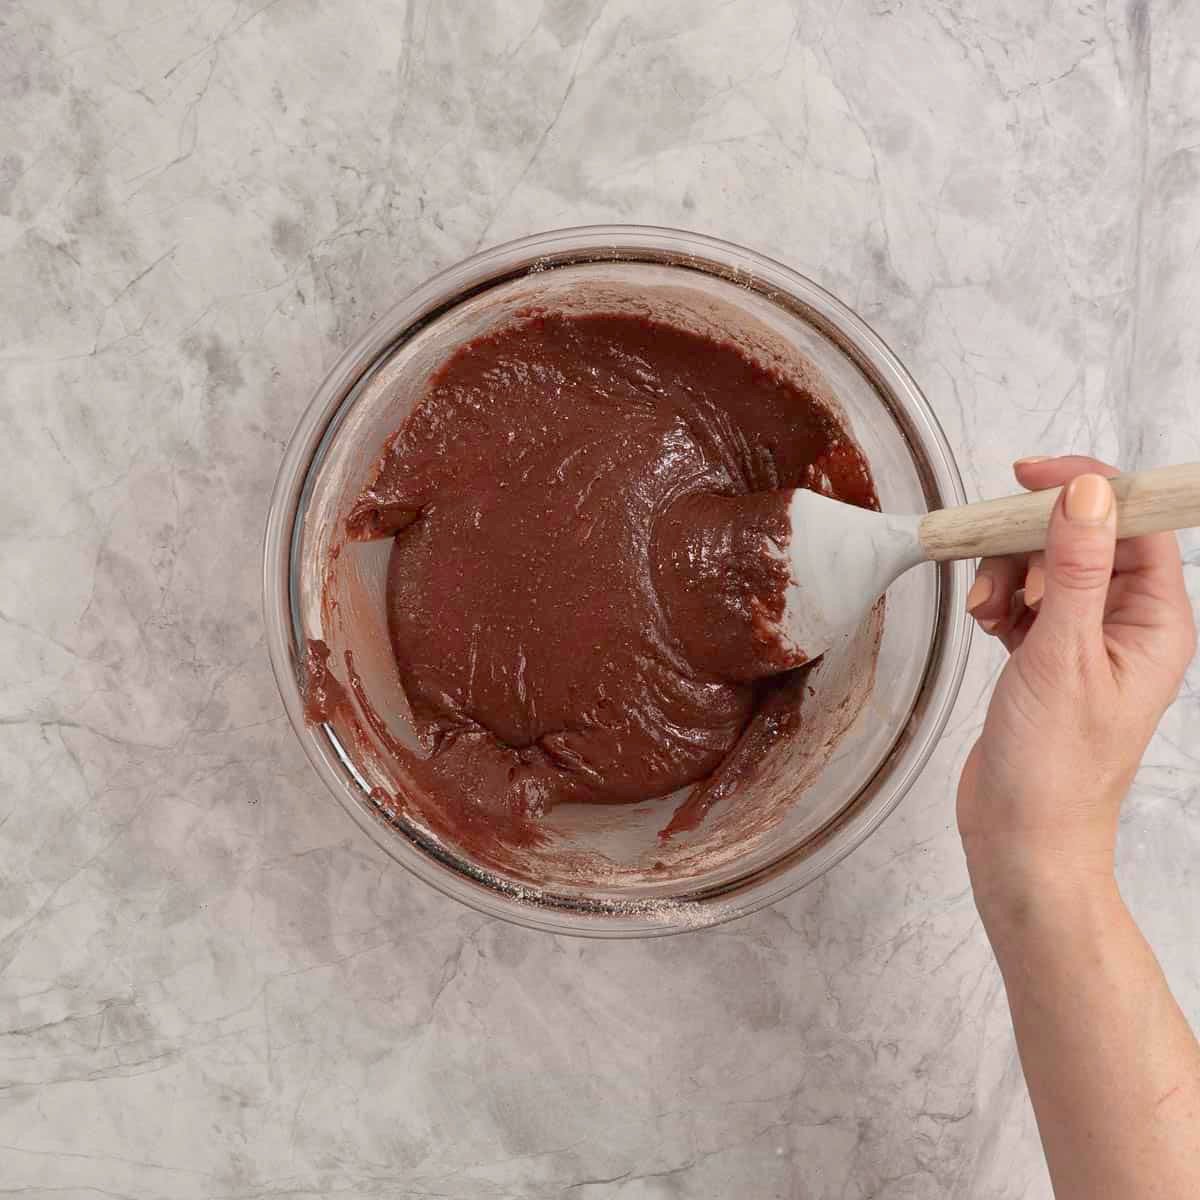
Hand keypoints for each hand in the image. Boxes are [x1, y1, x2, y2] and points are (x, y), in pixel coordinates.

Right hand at [957, 456, 1195, 907]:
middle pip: (1082, 539)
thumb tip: (1088, 492)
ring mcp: (1085, 640)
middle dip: (1031, 542)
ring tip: (984, 611)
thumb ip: (1078, 568)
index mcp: (1157, 623)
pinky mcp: (1046, 655)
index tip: (1030, 476)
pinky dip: (999, 600)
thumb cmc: (1056, 766)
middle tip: (992, 561)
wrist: (1021, 835)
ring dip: (1007, 574)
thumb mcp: (1064, 654)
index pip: (1136, 525)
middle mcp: (1127, 625)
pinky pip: (1024, 599)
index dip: (1088, 490)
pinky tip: (983, 621)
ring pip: (1046, 566)